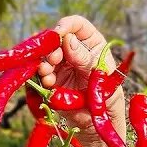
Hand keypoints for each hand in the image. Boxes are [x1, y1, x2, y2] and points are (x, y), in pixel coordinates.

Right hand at [35, 15, 123, 144]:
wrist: (97, 121)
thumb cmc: (106, 94)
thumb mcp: (99, 75)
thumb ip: (84, 58)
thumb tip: (67, 39)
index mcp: (91, 43)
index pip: (77, 25)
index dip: (66, 25)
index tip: (58, 33)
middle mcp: (74, 50)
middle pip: (57, 38)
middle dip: (52, 47)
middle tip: (53, 60)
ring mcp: (61, 63)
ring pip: (45, 54)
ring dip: (44, 62)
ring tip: (48, 73)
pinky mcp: (51, 78)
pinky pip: (40, 72)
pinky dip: (41, 75)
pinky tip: (48, 82)